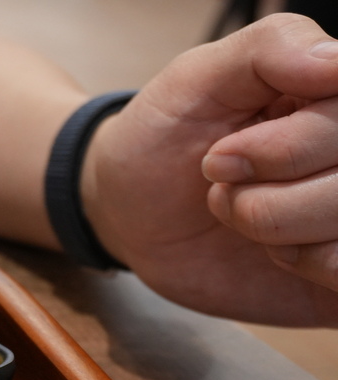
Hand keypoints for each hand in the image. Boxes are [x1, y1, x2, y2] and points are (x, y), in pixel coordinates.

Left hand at [84, 13, 337, 325]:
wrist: (128, 213)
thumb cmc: (165, 137)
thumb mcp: (197, 78)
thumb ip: (271, 49)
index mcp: (333, 93)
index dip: (290, 146)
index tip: (225, 154)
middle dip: (270, 193)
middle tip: (219, 184)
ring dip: (279, 227)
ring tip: (239, 214)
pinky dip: (308, 264)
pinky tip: (275, 252)